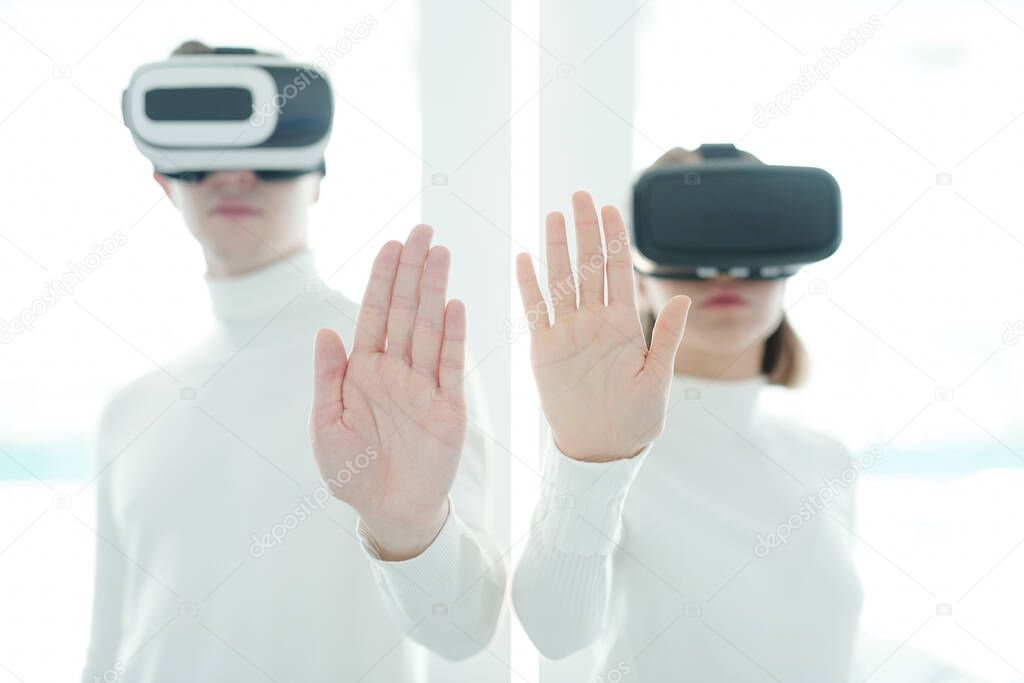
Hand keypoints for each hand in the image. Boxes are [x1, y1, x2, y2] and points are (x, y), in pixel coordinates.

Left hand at [309, 224, 467, 559]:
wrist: (387, 512)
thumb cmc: (351, 471)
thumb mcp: (326, 425)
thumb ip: (328, 377)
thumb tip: (325, 330)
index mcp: (364, 371)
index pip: (375, 314)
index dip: (383, 279)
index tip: (392, 245)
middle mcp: (396, 370)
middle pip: (406, 311)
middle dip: (413, 270)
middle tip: (424, 231)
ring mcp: (425, 386)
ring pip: (431, 328)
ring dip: (435, 291)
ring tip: (442, 254)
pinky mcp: (448, 408)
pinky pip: (450, 366)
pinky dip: (453, 336)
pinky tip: (455, 306)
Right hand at [515, 191, 690, 461]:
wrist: (602, 447)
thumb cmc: (637, 419)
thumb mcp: (659, 379)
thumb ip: (667, 338)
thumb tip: (683, 299)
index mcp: (624, 324)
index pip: (619, 271)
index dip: (615, 239)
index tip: (611, 207)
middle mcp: (594, 321)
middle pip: (588, 266)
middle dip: (585, 230)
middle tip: (580, 195)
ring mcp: (568, 332)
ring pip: (561, 280)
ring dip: (556, 248)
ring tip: (554, 215)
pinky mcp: (544, 348)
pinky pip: (535, 310)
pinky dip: (528, 285)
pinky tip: (524, 257)